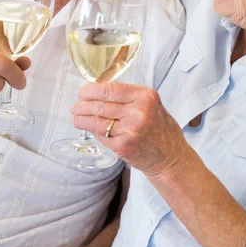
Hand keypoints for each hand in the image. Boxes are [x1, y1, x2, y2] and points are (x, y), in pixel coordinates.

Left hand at [71, 82, 187, 177]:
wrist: (170, 157)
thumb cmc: (160, 129)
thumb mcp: (152, 105)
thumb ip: (129, 97)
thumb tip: (99, 92)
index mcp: (146, 96)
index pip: (110, 89)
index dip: (91, 90)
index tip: (83, 92)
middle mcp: (138, 111)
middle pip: (100, 104)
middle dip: (82, 105)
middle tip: (75, 106)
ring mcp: (130, 129)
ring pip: (96, 120)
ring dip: (82, 118)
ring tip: (76, 117)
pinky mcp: (123, 146)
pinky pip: (101, 135)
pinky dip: (92, 131)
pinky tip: (88, 129)